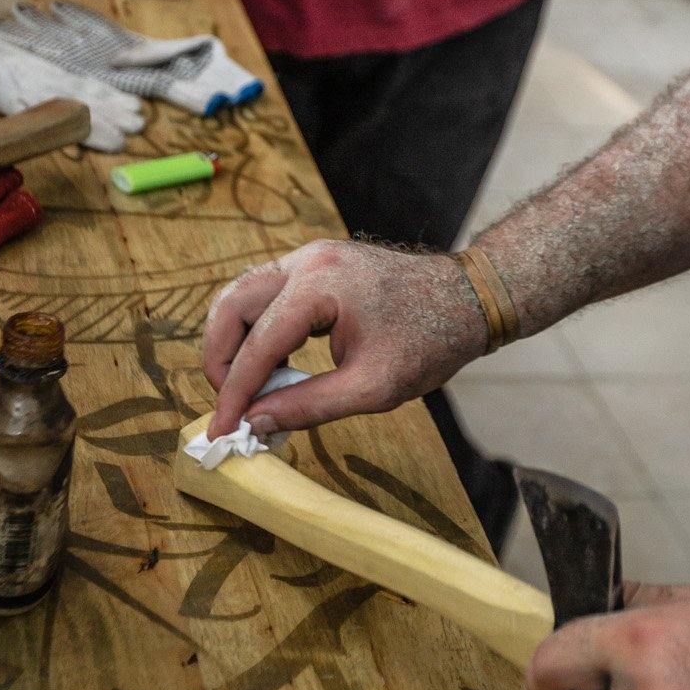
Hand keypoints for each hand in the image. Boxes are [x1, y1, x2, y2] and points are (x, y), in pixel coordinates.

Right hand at [201, 240, 491, 439]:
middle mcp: (306, 261)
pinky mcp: (316, 265)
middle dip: (221, 359)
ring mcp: (310, 257)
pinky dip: (257, 330)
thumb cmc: (429, 341)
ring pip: (243, 296)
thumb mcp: (373, 387)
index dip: (234, 393)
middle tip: (230, 405)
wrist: (468, 299)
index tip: (220, 431)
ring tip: (250, 390)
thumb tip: (255, 424)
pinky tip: (274, 367)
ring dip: (235, 343)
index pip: (258, 343)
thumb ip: (309, 406)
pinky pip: (267, 294)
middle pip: (232, 306)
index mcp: (320, 285)